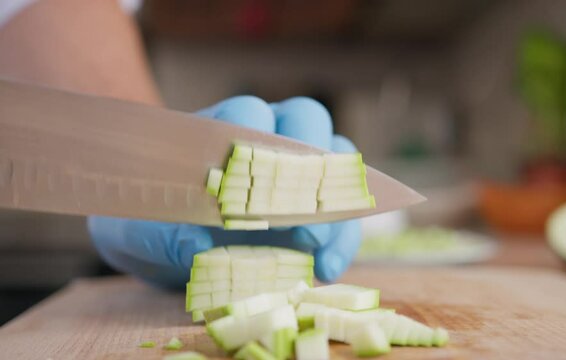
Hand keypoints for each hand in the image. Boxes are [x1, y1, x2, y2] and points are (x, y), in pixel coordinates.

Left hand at [88, 96, 361, 287]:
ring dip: (336, 204)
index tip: (252, 183)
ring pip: (337, 158)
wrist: (161, 242)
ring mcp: (294, 169)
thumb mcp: (134, 233)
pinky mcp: (311, 204)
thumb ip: (158, 235)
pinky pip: (341, 208)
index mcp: (216, 129)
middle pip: (306, 119)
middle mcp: (262, 138)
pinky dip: (342, 238)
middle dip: (311, 165)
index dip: (256, 141)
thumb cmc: (147, 224)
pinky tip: (326, 268)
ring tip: (320, 251)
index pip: (246, 113)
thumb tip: (198, 246)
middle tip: (303, 217)